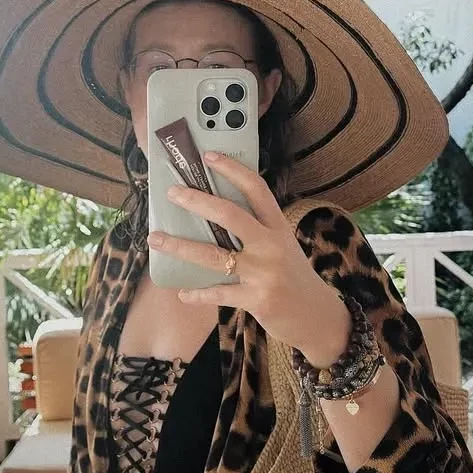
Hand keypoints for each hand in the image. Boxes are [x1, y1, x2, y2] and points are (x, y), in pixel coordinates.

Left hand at [148, 152, 351, 368]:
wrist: (317, 317)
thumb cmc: (293, 278)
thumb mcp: (282, 247)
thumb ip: (256, 232)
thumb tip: (212, 217)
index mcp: (278, 227)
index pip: (256, 190)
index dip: (233, 170)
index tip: (209, 156)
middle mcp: (272, 245)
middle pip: (230, 216)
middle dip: (197, 201)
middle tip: (173, 193)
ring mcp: (264, 273)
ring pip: (213, 256)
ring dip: (180, 246)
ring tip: (155, 239)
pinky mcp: (257, 299)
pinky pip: (218, 293)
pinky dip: (197, 294)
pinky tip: (182, 292)